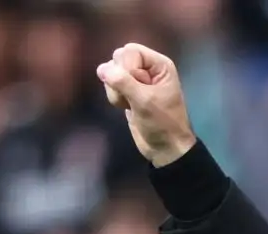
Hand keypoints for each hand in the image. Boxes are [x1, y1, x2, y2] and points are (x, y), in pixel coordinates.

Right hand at [96, 43, 196, 167]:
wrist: (165, 148)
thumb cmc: (162, 123)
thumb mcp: (144, 101)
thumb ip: (123, 82)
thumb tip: (102, 68)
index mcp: (159, 65)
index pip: (130, 51)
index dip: (126, 66)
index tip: (133, 86)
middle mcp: (148, 69)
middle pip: (119, 59)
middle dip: (118, 78)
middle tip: (131, 95)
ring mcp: (137, 81)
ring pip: (112, 73)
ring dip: (115, 90)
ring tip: (129, 104)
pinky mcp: (128, 93)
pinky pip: (112, 86)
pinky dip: (114, 97)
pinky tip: (125, 108)